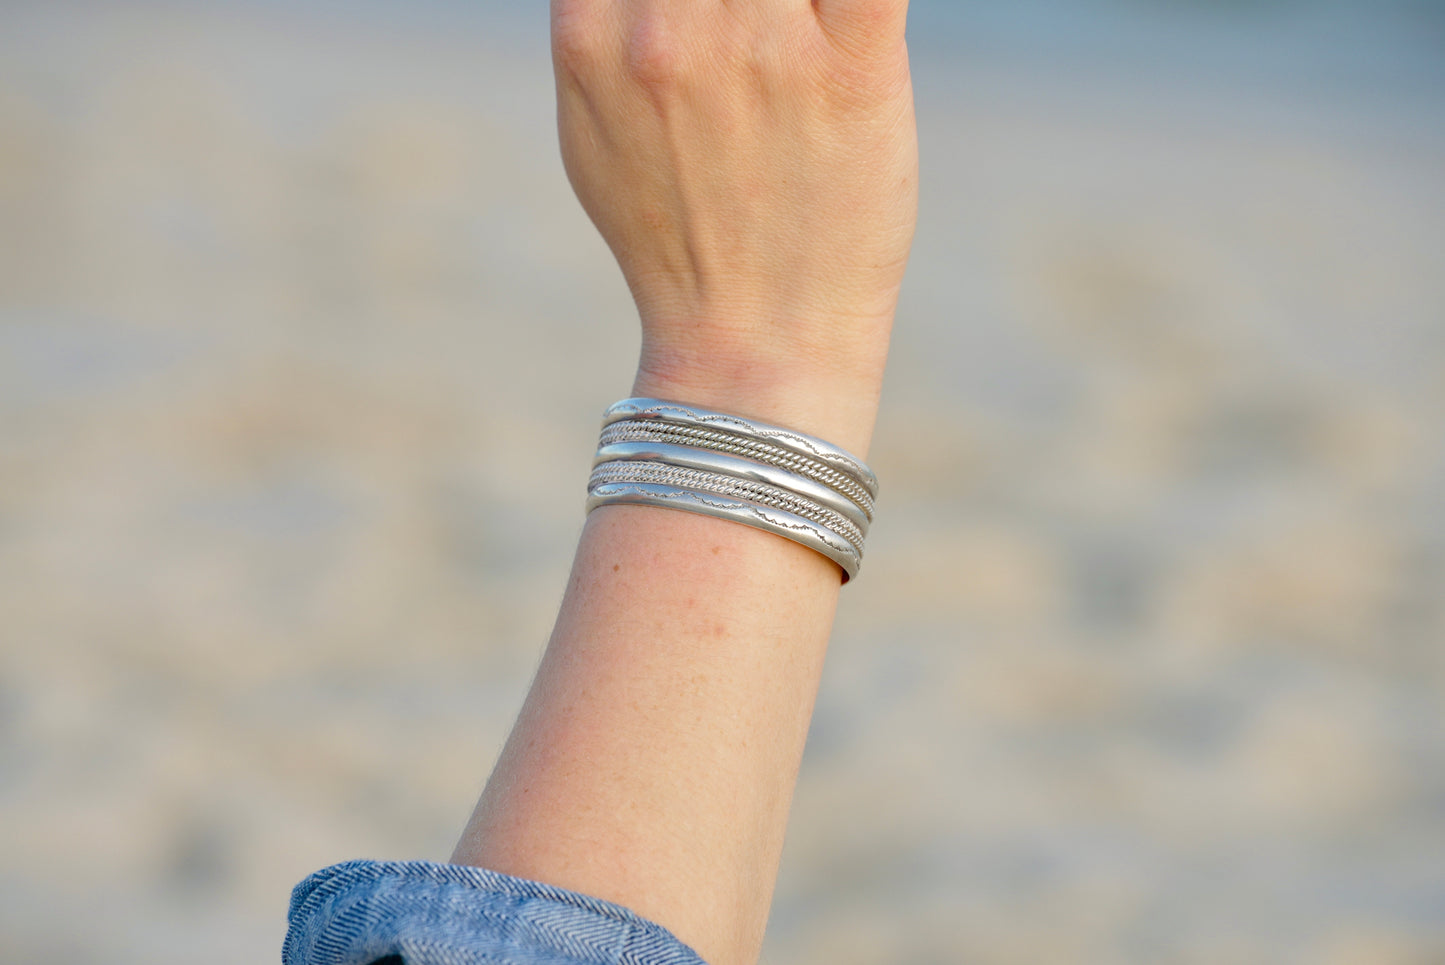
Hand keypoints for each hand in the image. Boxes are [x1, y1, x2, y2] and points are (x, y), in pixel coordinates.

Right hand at [552, 0, 917, 449]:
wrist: (753, 342)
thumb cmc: (675, 238)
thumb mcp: (590, 128)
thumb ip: (599, 25)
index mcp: (592, 32)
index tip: (704, 6)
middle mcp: (667, 27)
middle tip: (761, 20)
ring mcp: (762, 47)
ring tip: (795, 32)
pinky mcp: (854, 69)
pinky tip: (843, 17)